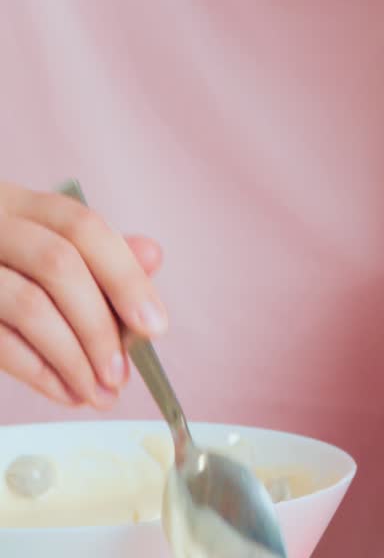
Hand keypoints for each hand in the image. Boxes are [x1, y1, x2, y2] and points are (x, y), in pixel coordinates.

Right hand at [0, 182, 166, 408]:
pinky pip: (0, 342)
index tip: (154, 324)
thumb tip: (153, 255)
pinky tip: (67, 392)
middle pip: (58, 263)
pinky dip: (40, 373)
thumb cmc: (3, 268)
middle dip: (99, 324)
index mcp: (21, 204)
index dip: (124, 274)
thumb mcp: (43, 248)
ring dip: (74, 357)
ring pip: (29, 304)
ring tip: (99, 393)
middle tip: (121, 373)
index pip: (82, 226)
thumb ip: (97, 254)